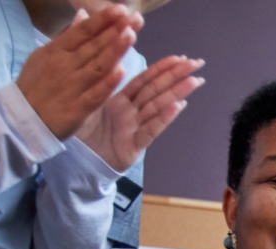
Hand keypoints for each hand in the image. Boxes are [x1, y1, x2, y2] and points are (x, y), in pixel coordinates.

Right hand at [16, 7, 140, 139]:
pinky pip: (94, 94)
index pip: (83, 32)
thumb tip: (83, 14)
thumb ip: (68, 36)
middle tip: (135, 17)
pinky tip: (121, 71)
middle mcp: (64, 66)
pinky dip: (107, 83)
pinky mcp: (76, 109)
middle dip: (115, 30)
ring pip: (97, 66)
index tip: (121, 9)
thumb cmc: (36, 85)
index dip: (102, 20)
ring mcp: (71, 87)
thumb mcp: (45, 55)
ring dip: (115, 50)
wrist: (21, 119)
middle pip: (94, 46)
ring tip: (131, 35)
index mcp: (56, 51)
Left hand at [76, 54, 205, 171]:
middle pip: (156, 91)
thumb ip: (100, 86)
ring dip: (177, 93)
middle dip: (177, 76)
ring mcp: (134, 129)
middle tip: (197, 63)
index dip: (161, 68)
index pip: (144, 81)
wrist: (77, 163)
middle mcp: (130, 113)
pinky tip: (178, 106)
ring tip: (194, 81)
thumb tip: (111, 62)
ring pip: (158, 107)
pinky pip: (149, 130)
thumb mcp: (86, 103)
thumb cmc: (81, 135)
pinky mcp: (133, 147)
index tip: (179, 57)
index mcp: (118, 101)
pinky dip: (164, 118)